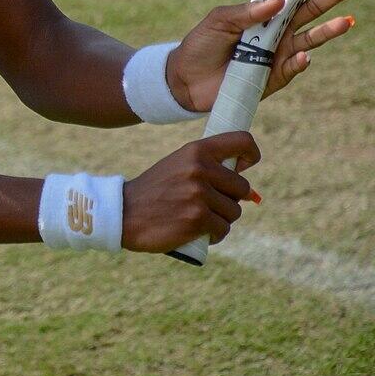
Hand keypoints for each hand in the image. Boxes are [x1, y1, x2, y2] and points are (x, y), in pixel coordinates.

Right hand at [122, 131, 261, 252]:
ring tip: (196, 217)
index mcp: (196, 150)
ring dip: (220, 219)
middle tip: (206, 204)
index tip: (245, 166)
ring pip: (234, 212)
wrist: (123, 213)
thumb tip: (245, 182)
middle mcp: (200, 169)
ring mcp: (199, 194)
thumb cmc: (154, 191)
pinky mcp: (198, 219)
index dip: (251, 154)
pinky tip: (196, 231)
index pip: (241, 140)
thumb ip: (206, 166)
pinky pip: (223, 229)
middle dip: (229, 200)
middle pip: (242, 187)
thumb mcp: (177, 166)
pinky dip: (213, 234)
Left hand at [166, 0, 366, 112]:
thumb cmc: (201, 44)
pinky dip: (299, 62)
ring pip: (311, 39)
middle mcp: (278, 31)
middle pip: (312, 10)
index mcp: (265, 12)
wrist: (185, 79)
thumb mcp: (219, 20)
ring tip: (347, 20)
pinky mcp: (274, 77)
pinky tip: (303, 55)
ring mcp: (279, 54)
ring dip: (330, 30)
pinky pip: (293, 68)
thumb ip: (248, 11)